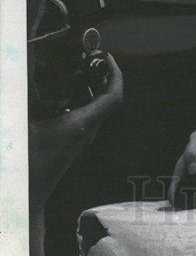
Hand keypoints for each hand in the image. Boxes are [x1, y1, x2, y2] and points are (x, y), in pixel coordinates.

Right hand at [29, 54, 122, 210]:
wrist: (24, 199)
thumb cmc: (24, 166)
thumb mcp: (21, 125)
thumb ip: (24, 96)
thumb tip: (24, 69)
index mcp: (81, 125)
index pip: (113, 97)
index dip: (115, 73)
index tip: (106, 57)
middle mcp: (86, 132)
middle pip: (105, 99)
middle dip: (100, 75)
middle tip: (86, 57)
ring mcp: (80, 139)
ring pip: (94, 107)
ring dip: (87, 87)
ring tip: (72, 69)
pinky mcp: (71, 143)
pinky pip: (82, 115)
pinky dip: (76, 99)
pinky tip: (56, 93)